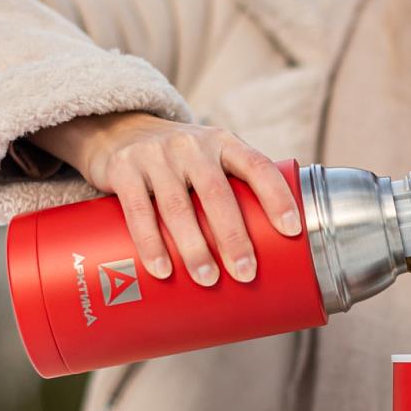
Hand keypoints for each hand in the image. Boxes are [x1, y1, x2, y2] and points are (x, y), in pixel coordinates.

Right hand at [72, 111, 302, 286]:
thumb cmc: (179, 161)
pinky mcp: (124, 169)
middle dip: (234, 237)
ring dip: (195, 247)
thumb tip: (271, 254)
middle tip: (246, 273)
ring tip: (208, 280)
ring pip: (178, 206)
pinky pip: (138, 211)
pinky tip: (162, 269)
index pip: (257, 166)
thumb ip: (232, 192)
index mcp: (223, 143)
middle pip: (217, 194)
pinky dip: (151, 243)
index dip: (277, 196)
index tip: (291, 230)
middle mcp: (192, 145)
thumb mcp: (209, 160)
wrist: (118, 130)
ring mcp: (156, 155)